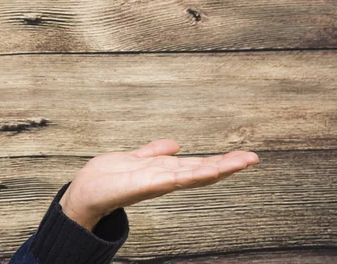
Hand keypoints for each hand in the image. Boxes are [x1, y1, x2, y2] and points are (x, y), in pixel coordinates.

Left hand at [59, 139, 258, 230]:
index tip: (246, 156)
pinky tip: (198, 172)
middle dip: (225, 166)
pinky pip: (164, 181)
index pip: (197, 165)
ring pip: (187, 176)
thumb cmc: (108, 178)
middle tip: (251, 158)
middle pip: (199, 171)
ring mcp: (153, 184)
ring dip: (210, 171)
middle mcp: (162, 179)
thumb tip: (175, 143)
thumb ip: (154, 151)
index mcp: (163, 170)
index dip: (221, 161)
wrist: (84, 193)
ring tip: (234, 165)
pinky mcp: (139, 186)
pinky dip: (181, 177)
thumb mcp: (136, 158)